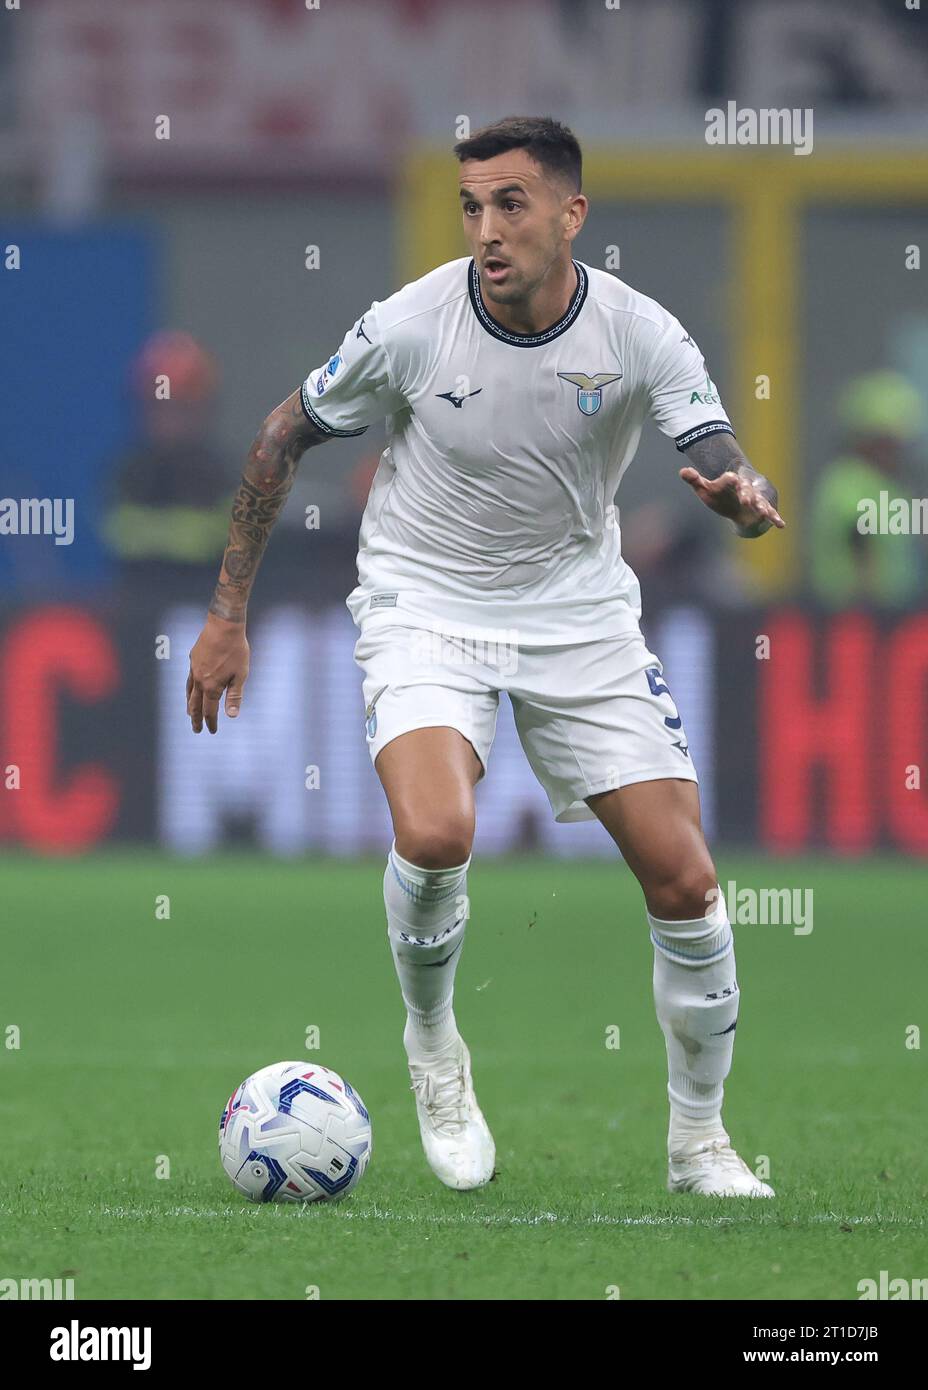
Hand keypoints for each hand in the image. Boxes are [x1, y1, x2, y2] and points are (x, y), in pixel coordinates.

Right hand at [187, 613, 249, 733]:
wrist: (224, 626)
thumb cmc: (236, 651)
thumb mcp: (240, 675)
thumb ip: (235, 696)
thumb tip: (231, 716)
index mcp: (211, 686)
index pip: (209, 710)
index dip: (211, 722)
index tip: (212, 731)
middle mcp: (199, 680)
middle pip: (195, 704)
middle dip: (196, 719)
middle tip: (196, 730)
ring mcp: (194, 669)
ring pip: (189, 692)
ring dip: (190, 705)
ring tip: (189, 713)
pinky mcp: (193, 659)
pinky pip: (189, 679)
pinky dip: (189, 689)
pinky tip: (192, 688)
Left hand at [679, 467, 784, 536]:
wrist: (733, 503)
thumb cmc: (718, 495)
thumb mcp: (705, 489)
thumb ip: (695, 480)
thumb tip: (683, 471)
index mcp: (731, 481)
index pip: (729, 479)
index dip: (729, 479)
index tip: (729, 478)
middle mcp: (745, 488)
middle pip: (746, 489)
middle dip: (747, 493)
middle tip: (746, 499)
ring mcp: (755, 498)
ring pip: (759, 501)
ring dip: (762, 506)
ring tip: (764, 512)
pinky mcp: (761, 509)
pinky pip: (770, 513)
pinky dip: (775, 518)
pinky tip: (781, 524)